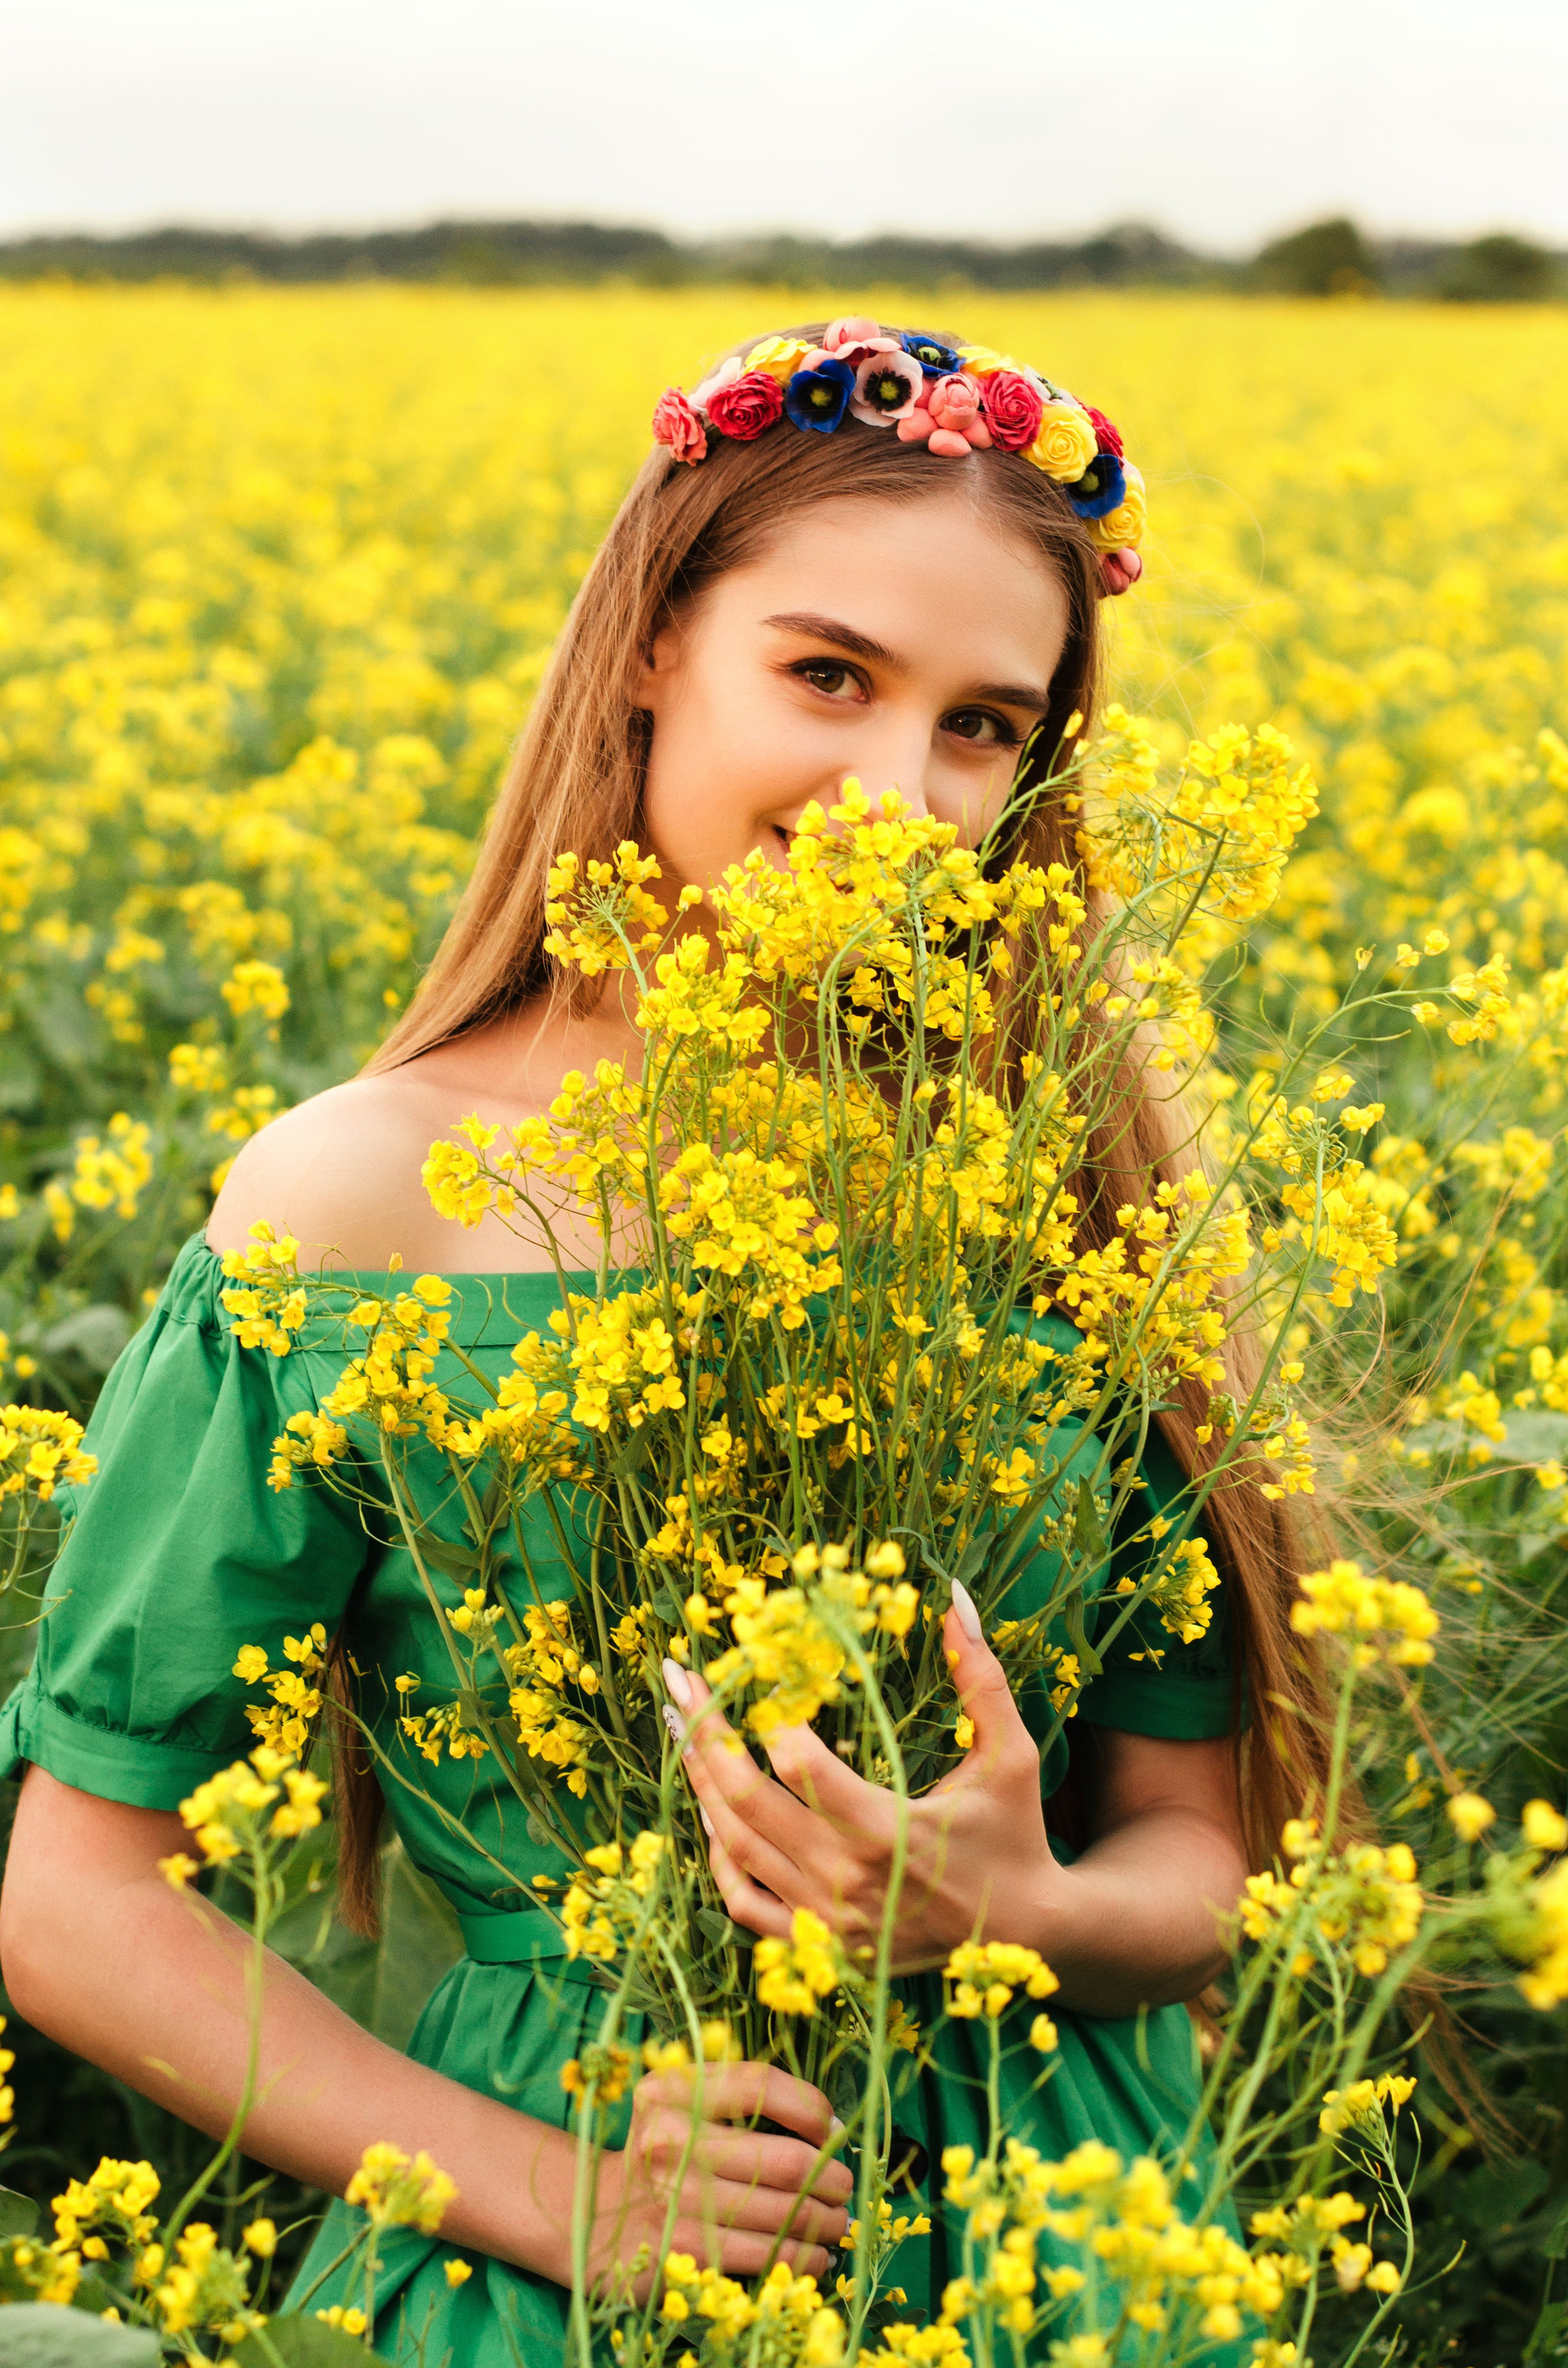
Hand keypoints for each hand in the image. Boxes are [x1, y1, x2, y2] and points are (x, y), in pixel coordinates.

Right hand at [589, 2061, 852, 2296]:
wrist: (593, 2213)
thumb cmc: (664, 2152)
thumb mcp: (685, 2103)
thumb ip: (746, 2099)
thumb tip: (833, 2130)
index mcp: (673, 2089)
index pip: (762, 2085)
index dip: (812, 2107)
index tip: (835, 2131)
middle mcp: (670, 2139)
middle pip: (784, 2160)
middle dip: (831, 2177)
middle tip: (844, 2186)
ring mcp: (674, 2199)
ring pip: (782, 2213)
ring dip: (826, 2221)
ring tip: (837, 2221)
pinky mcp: (681, 2250)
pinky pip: (763, 2254)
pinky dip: (803, 2256)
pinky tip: (815, 2253)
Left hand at [666, 1581, 1066, 1974]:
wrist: (1027, 1935)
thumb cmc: (1015, 1835)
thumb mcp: (1010, 1755)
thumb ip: (980, 1680)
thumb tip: (953, 1599)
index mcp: (887, 1831)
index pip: (800, 1766)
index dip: (771, 1715)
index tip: (756, 1665)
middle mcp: (845, 1880)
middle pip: (746, 1800)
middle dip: (704, 1732)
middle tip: (677, 1677)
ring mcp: (825, 1920)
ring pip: (734, 1846)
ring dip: (700, 1781)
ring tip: (680, 1725)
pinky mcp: (819, 1945)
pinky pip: (742, 1902)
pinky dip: (717, 1855)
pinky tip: (708, 1807)